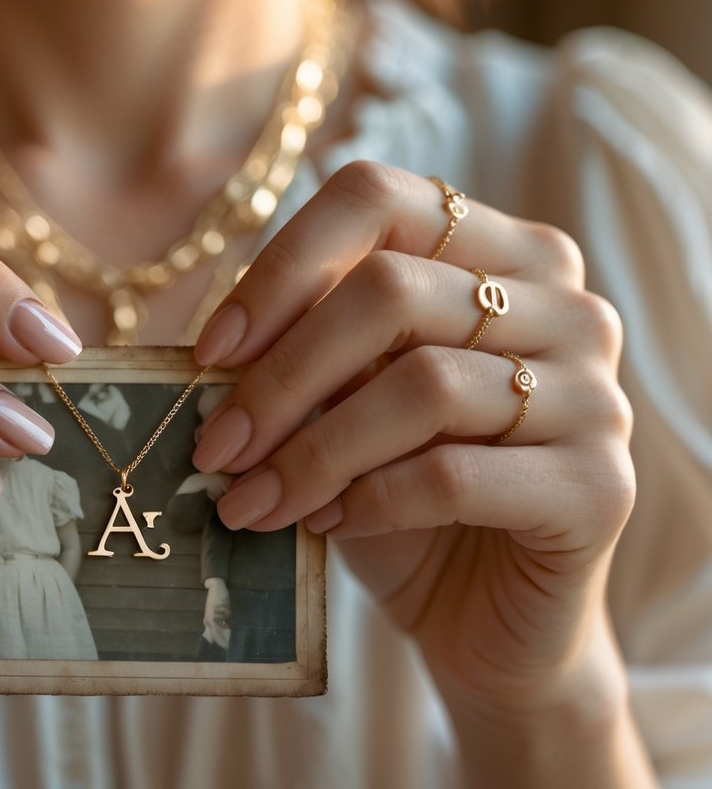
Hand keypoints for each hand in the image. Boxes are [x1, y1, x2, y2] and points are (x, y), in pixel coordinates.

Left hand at [191, 162, 634, 714]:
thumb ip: (307, 356)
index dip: (280, 267)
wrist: (486, 613)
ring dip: (311, 451)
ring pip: (422, 386)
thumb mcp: (345, 405)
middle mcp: (564, 305)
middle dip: (280, 377)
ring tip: (251, 501)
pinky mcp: (603, 486)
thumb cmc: (401, 493)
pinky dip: (369, 500)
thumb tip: (218, 348)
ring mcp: (596, 393)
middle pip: (390, 291)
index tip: (210, 350)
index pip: (376, 199)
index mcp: (499, 253)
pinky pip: (454, 475)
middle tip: (215, 447)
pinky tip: (326, 524)